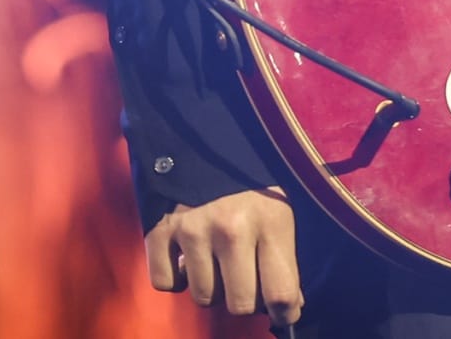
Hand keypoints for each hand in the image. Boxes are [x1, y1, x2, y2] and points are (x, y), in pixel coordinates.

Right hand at [146, 186, 302, 330]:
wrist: (207, 138)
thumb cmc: (253, 182)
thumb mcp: (281, 210)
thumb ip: (284, 258)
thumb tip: (289, 307)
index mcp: (270, 221)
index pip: (280, 293)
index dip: (285, 313)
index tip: (284, 312)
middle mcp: (231, 228)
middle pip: (240, 305)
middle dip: (246, 299)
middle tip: (246, 279)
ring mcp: (193, 230)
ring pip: (204, 297)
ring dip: (212, 287)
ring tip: (217, 261)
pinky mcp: (160, 230)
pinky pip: (166, 284)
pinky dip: (176, 278)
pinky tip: (189, 258)